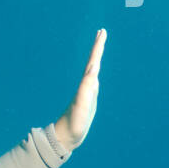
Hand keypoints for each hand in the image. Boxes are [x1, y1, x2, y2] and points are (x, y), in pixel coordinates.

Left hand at [53, 29, 105, 151]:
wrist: (66, 136)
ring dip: (96, 57)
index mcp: (86, 84)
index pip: (93, 61)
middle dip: (98, 47)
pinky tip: (94, 72)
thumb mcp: (81, 106)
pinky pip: (93, 81)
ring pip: (93, 69)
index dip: (98, 47)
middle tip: (102, 31)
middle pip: (93, 61)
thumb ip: (86, 89)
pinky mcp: (88, 99)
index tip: (102, 32)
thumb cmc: (73, 122)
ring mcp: (87, 92)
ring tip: (99, 46)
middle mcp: (86, 85)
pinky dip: (95, 72)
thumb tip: (92, 71)